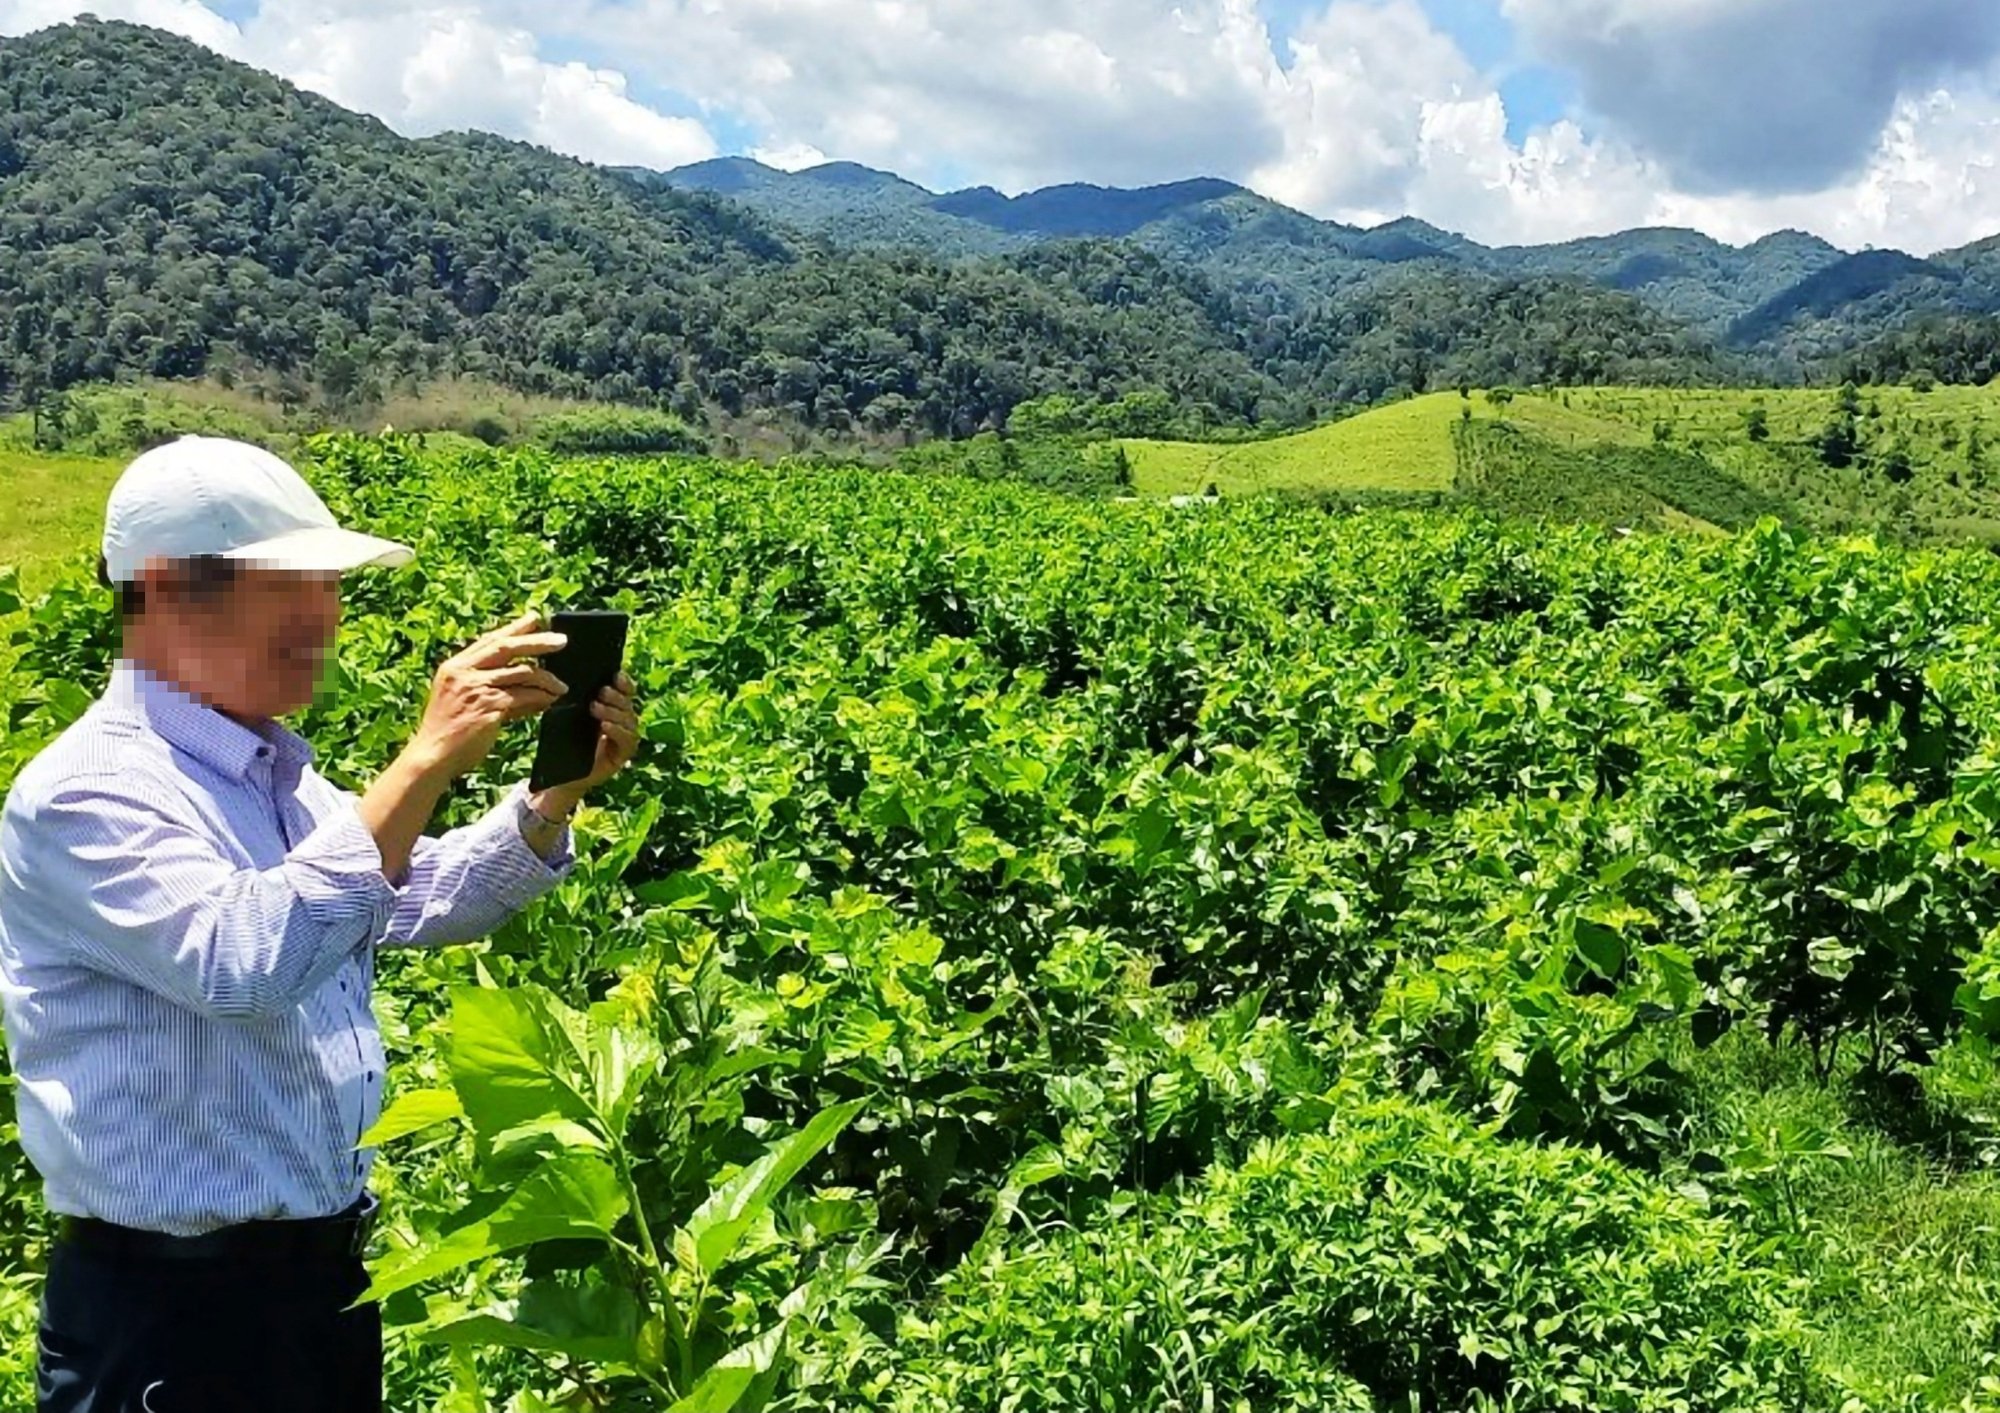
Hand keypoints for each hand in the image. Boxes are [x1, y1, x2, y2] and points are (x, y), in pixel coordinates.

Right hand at [409, 612, 569, 780]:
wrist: (432, 756)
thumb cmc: (448, 731)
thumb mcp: (463, 699)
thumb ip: (489, 685)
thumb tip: (528, 681)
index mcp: (454, 667)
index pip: (489, 640)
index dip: (514, 628)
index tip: (535, 618)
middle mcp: (463, 673)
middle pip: (506, 647)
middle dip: (537, 641)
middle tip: (562, 641)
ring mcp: (476, 689)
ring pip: (521, 673)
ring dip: (546, 679)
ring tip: (562, 686)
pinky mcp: (489, 707)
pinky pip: (523, 697)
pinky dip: (540, 699)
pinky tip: (550, 702)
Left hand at [529, 672, 640, 816]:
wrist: (562, 775)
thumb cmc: (564, 742)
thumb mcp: (569, 717)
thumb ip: (578, 700)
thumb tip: (573, 677)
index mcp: (611, 707)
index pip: (624, 690)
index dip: (623, 682)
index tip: (615, 674)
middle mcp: (622, 720)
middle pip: (628, 702)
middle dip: (616, 696)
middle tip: (601, 692)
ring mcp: (625, 737)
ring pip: (629, 719)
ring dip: (614, 712)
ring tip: (595, 708)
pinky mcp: (624, 754)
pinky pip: (628, 740)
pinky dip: (618, 731)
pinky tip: (605, 726)